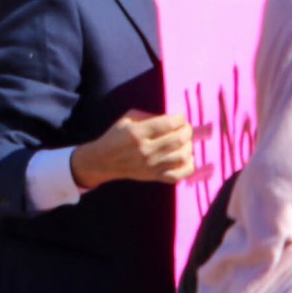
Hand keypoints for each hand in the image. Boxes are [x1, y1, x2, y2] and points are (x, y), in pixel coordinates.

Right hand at [69, 110, 196, 187]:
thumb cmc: (116, 136)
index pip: (168, 124)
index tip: (180, 117)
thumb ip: (149, 116)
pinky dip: (188, 166)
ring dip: (188, 146)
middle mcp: (145, 150)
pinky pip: (179, 175)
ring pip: (182, 156)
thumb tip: (172, 117)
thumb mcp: (127, 119)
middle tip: (185, 128)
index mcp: (137, 133)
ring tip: (185, 142)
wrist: (102, 161)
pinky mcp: (153, 177)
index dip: (180, 118)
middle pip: (178, 139)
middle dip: (187, 130)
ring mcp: (150, 165)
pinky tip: (186, 158)